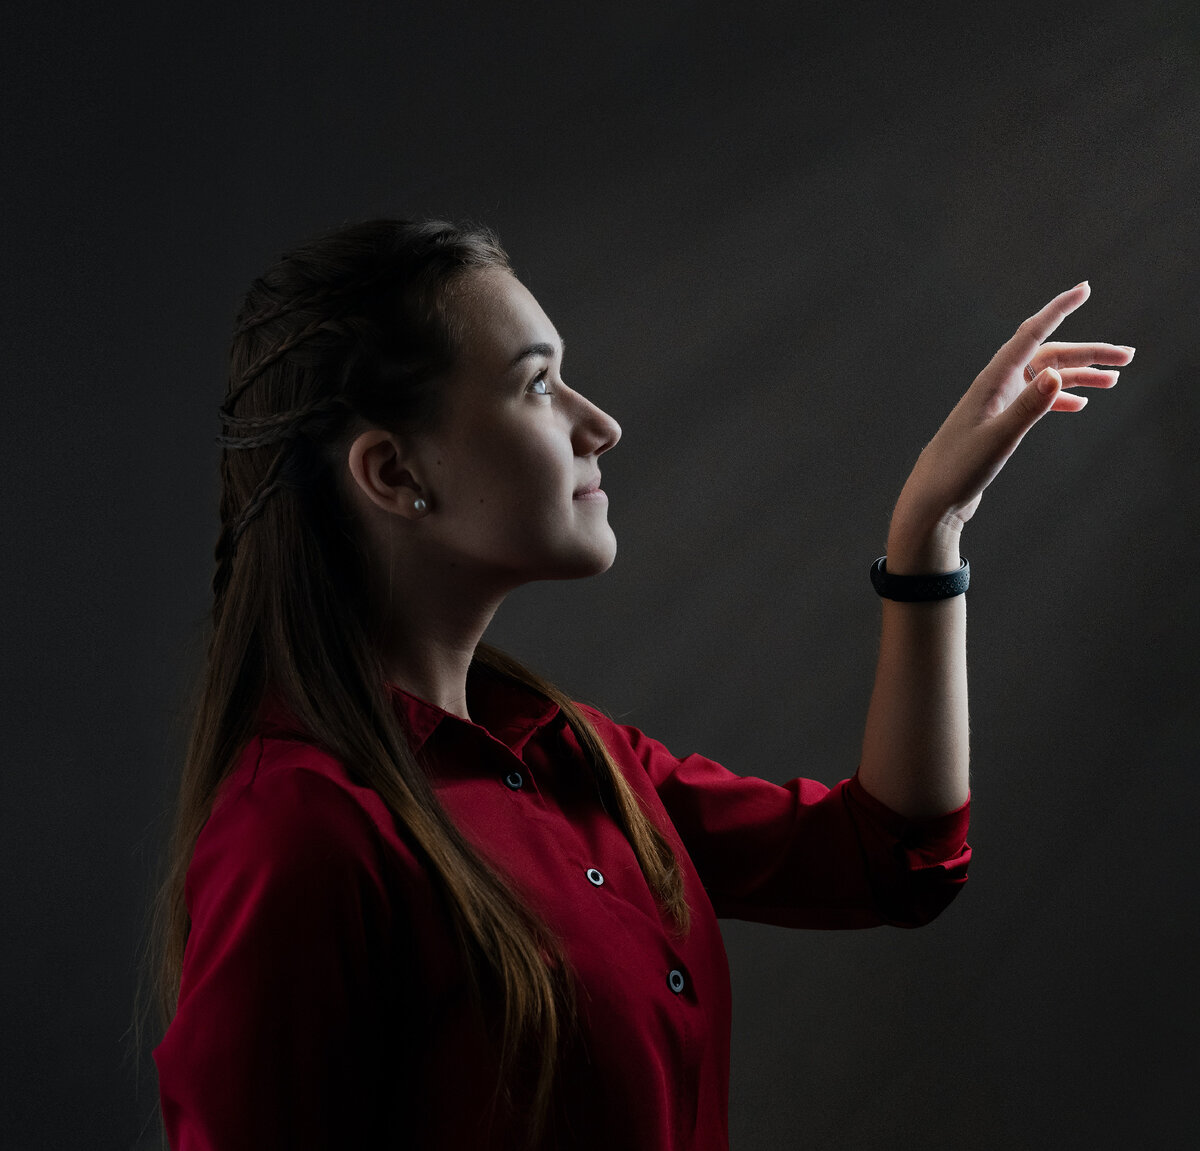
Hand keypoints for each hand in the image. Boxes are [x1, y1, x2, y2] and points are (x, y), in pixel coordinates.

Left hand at [889, 282, 1132, 557]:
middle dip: (1088, 352)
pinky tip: (1080, 404)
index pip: (1031, 335)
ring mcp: (997, 404)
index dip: (1058, 309)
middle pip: (1048, 356)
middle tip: (1128, 356)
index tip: (1084, 288)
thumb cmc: (959, 470)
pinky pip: (1035, 400)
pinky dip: (1059, 397)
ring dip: (1079, 376)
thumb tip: (1057, 374)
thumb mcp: (998, 439)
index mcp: (993, 381)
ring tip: (1115, 380)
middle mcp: (995, 386)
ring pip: (1045, 378)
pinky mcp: (998, 423)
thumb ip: (1027, 408)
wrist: (933, 499)